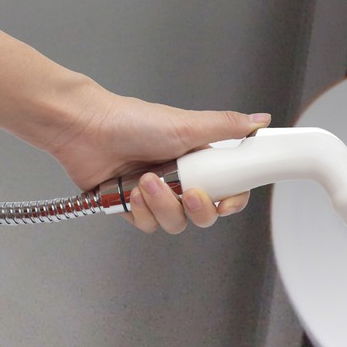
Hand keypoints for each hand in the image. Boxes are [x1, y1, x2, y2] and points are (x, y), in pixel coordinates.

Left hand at [44, 83, 270, 233]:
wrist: (86, 129)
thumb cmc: (131, 121)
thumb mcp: (187, 124)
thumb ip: (227, 126)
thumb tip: (260, 121)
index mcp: (198, 160)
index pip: (228, 190)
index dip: (231, 201)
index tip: (226, 201)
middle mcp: (180, 180)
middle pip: (205, 215)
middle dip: (196, 208)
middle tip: (186, 191)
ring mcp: (157, 196)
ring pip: (176, 223)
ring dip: (163, 206)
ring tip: (146, 182)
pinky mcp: (133, 208)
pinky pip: (148, 225)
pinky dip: (140, 210)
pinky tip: (130, 191)